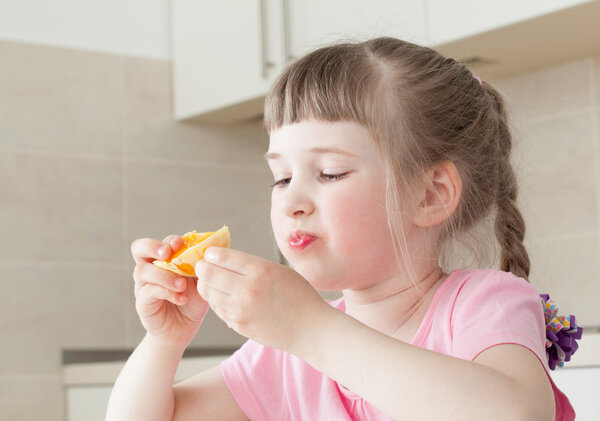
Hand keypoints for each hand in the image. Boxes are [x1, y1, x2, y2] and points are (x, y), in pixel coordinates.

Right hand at [131, 235, 209, 348]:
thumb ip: (202, 267)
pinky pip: (149, 291)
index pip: (162, 242)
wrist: (183, 329)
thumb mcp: (201, 282)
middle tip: (167, 253)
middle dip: (152, 247)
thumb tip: (213, 249)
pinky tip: (181, 299)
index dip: (170, 240)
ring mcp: (143, 284)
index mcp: (165, 259)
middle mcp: (150, 268)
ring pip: (143, 270)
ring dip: (164, 275)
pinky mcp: (142, 301)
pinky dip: (167, 293)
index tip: (181, 243)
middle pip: (139, 248)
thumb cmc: (192, 302)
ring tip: (182, 285)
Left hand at [194, 247, 330, 354]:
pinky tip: (226, 298)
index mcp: (260, 270)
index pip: (222, 256)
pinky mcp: (238, 325)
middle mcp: (248, 289)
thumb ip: (252, 265)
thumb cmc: (298, 296)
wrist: (310, 328)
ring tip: (214, 283)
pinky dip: (217, 302)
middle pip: (208, 274)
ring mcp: (241, 309)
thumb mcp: (279, 270)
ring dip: (207, 286)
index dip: (211, 253)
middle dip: (202, 268)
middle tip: (204, 267)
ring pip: (208, 293)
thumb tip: (224, 259)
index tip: (210, 253)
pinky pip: (217, 309)